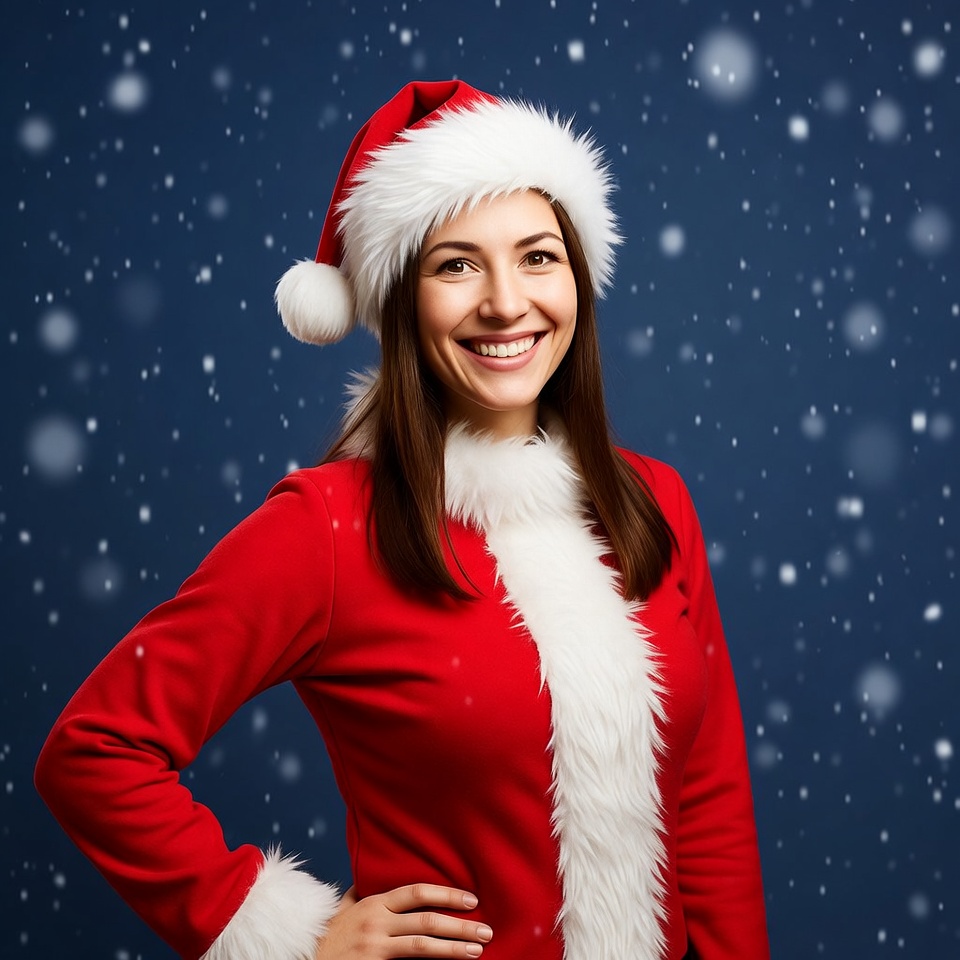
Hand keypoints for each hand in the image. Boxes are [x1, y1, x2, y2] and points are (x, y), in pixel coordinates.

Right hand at [315, 883, 492, 957]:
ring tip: (477, 950)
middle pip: (426, 920)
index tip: (472, 900)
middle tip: (487, 930)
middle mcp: (376, 922)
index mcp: (374, 903)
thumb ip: (358, 895)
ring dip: (454, 948)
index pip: (417, 892)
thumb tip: (368, 878)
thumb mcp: (342, 911)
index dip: (446, 894)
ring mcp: (375, 947)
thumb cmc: (327, 939)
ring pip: (422, 946)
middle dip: (460, 924)